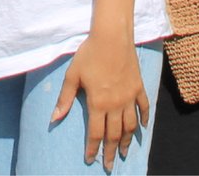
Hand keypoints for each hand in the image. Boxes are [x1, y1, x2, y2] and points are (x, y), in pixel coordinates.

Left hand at [52, 31, 147, 168]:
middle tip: (110, 165)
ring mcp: (129, 97)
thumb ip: (65, 98)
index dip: (93, 149)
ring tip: (124, 152)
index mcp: (98, 103)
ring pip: (130, 126)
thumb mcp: (73, 75)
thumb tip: (54, 119)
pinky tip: (143, 128)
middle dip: (110, 152)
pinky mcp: (138, 87)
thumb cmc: (89, 54)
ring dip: (127, 141)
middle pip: (114, 135)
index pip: (96, 134)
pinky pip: (144, 108)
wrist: (111, 37)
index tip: (91, 160)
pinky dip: (144, 119)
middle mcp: (116, 104)